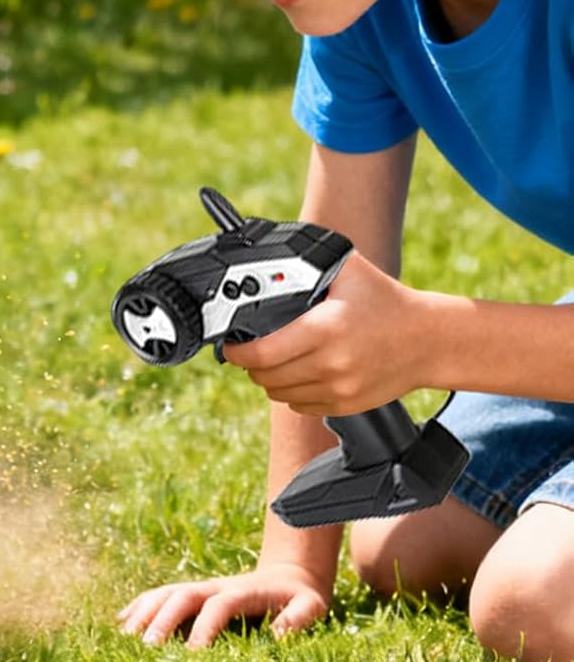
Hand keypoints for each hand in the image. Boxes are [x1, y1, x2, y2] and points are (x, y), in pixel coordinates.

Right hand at [116, 564, 330, 648]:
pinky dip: (139, 606)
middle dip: (162, 620)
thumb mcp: (312, 606)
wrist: (288, 574)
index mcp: (243, 591)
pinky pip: (160, 595)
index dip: (204, 628)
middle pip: (181, 596)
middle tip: (145, 648)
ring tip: (123, 637)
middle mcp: (215, 586)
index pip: (217, 607)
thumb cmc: (301, 598)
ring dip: (143, 612)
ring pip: (165, 593)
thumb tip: (278, 637)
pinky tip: (121, 623)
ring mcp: (200, 587)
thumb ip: (299, 619)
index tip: (190, 654)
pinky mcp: (192, 593)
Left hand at [220, 252, 427, 415]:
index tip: (230, 346)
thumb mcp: (348, 271)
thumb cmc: (387, 302)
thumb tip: (269, 255)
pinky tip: (299, 373)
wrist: (430, 340)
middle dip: (249, 364)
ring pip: (279, 394)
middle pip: (265, 377)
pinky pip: (300, 405)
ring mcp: (339, 389)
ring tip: (275, 360)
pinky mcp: (346, 406)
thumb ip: (308, 263)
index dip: (236, 352)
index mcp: (325, 329)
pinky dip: (291, 392)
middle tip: (250, 350)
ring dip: (268, 379)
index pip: (261, 353)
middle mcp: (331, 364)